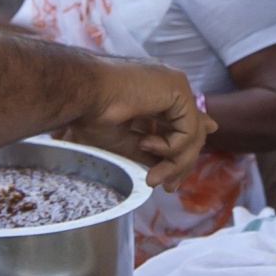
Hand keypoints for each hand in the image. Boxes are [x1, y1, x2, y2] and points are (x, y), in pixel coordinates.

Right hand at [67, 56, 213, 189]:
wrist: (82, 94)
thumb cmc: (92, 115)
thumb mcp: (127, 141)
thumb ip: (155, 149)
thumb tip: (176, 164)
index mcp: (155, 96)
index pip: (179, 127)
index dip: (178, 155)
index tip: (169, 183)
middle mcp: (168, 89)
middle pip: (190, 132)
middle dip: (180, 164)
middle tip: (168, 188)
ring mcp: (175, 87)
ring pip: (193, 134)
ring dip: (174, 163)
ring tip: (151, 178)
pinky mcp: (178, 89)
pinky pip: (190, 129)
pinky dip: (172, 147)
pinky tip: (146, 145)